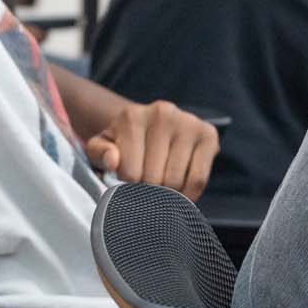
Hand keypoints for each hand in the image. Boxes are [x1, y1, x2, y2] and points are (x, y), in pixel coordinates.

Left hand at [85, 99, 218, 198]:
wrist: (153, 128)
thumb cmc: (126, 143)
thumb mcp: (103, 146)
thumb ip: (99, 153)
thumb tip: (113, 161)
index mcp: (132, 116)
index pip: (129, 172)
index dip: (128, 185)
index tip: (128, 179)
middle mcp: (162, 113)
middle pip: (153, 178)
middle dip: (148, 189)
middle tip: (146, 183)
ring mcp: (188, 122)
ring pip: (175, 180)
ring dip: (167, 193)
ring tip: (161, 184)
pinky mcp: (208, 135)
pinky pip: (198, 178)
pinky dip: (189, 194)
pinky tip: (180, 191)